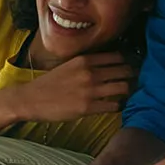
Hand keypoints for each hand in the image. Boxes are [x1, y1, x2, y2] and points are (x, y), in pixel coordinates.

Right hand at [16, 53, 133, 121]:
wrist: (31, 99)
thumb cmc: (49, 84)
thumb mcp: (68, 66)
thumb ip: (87, 64)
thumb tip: (107, 65)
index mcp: (84, 60)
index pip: (118, 57)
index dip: (127, 62)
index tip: (129, 67)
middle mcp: (89, 72)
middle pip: (125, 71)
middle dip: (133, 76)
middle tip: (134, 81)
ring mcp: (90, 90)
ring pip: (123, 87)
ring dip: (128, 91)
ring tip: (126, 94)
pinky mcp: (88, 107)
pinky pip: (114, 105)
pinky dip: (118, 106)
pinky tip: (115, 106)